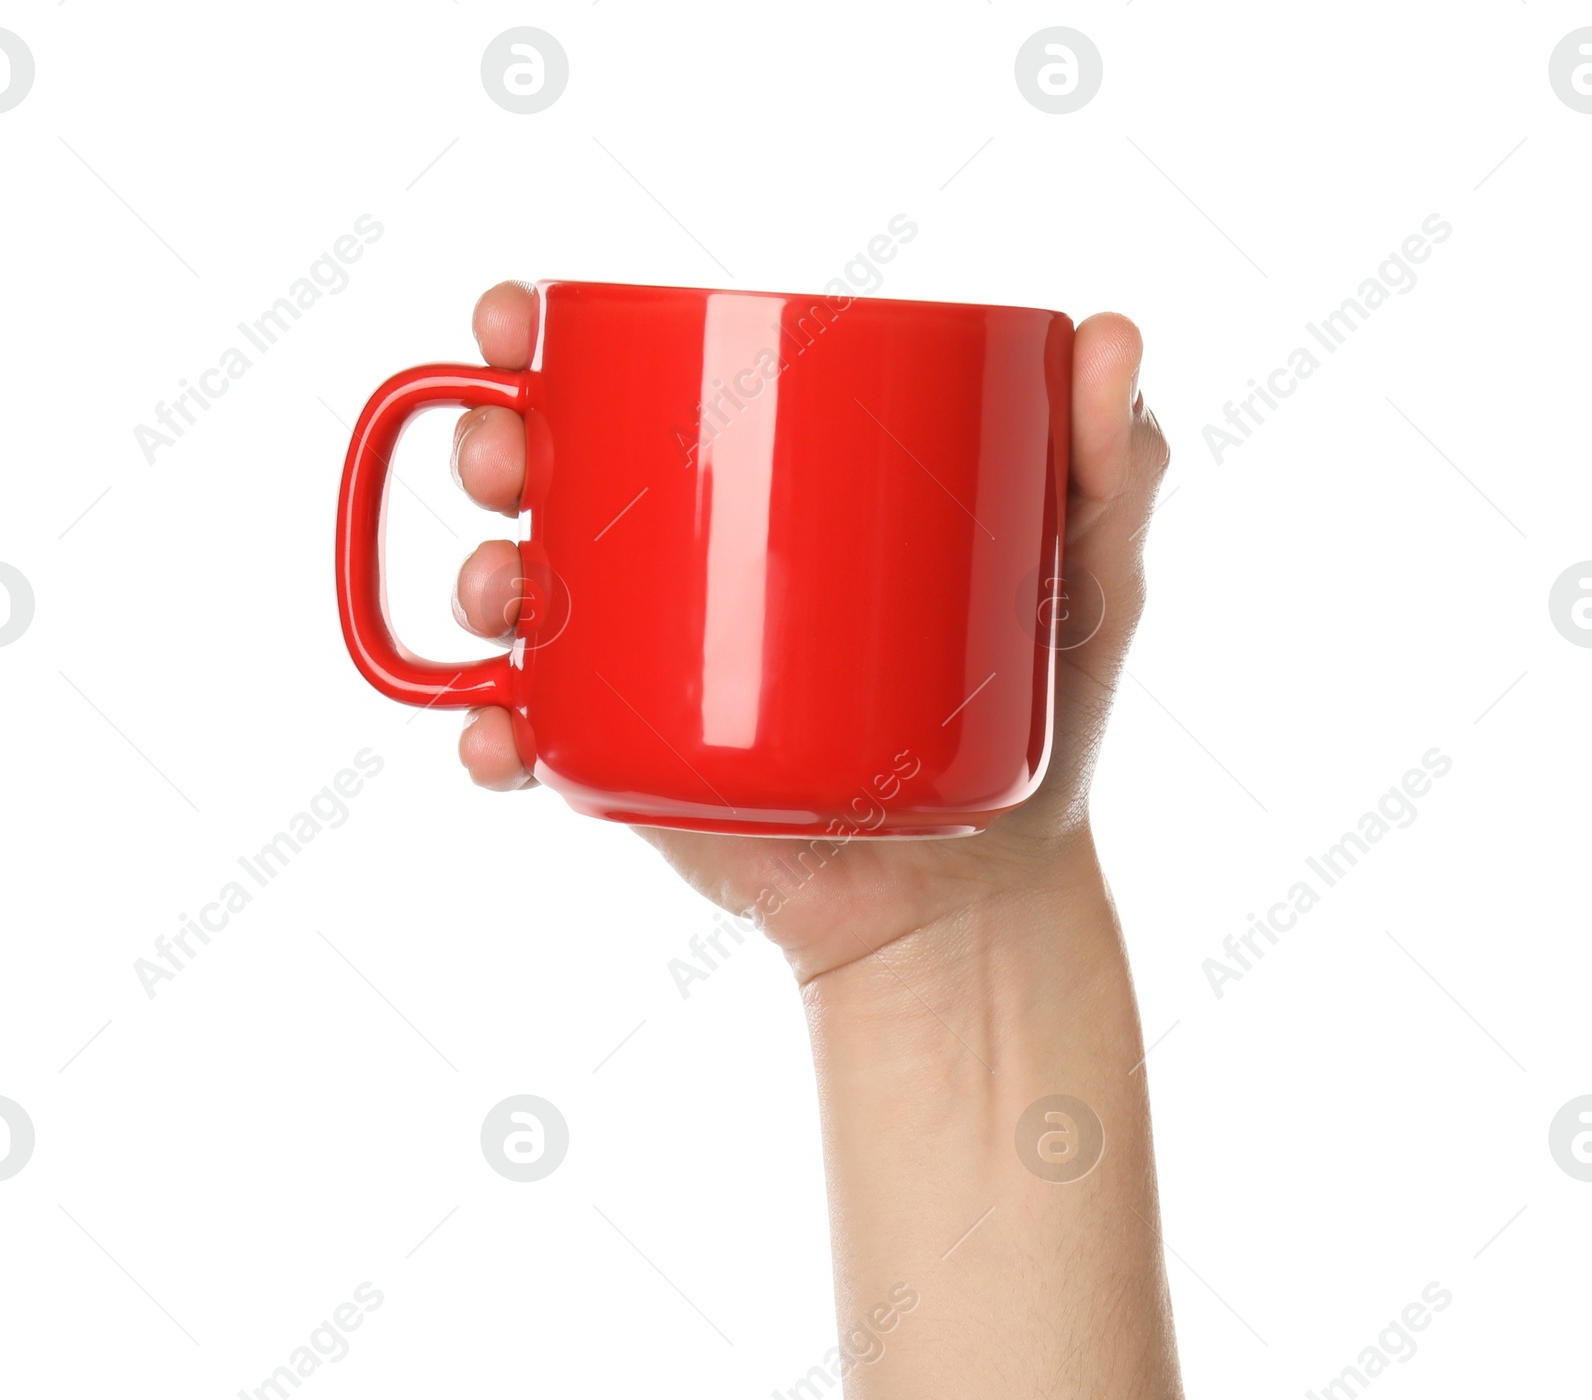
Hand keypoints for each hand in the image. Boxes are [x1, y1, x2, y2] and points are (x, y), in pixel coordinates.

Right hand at [451, 281, 1168, 983]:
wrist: (992, 889)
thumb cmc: (1038, 714)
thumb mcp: (1088, 582)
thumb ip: (1115, 466)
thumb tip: (1117, 336)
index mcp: (768, 489)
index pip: (641, 386)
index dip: (550, 341)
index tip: (522, 319)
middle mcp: (690, 568)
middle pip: (552, 481)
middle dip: (492, 445)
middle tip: (507, 456)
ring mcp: (653, 674)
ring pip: (523, 606)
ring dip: (474, 582)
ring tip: (499, 593)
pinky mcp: (641, 771)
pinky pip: (538, 745)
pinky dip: (491, 738)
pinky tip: (495, 740)